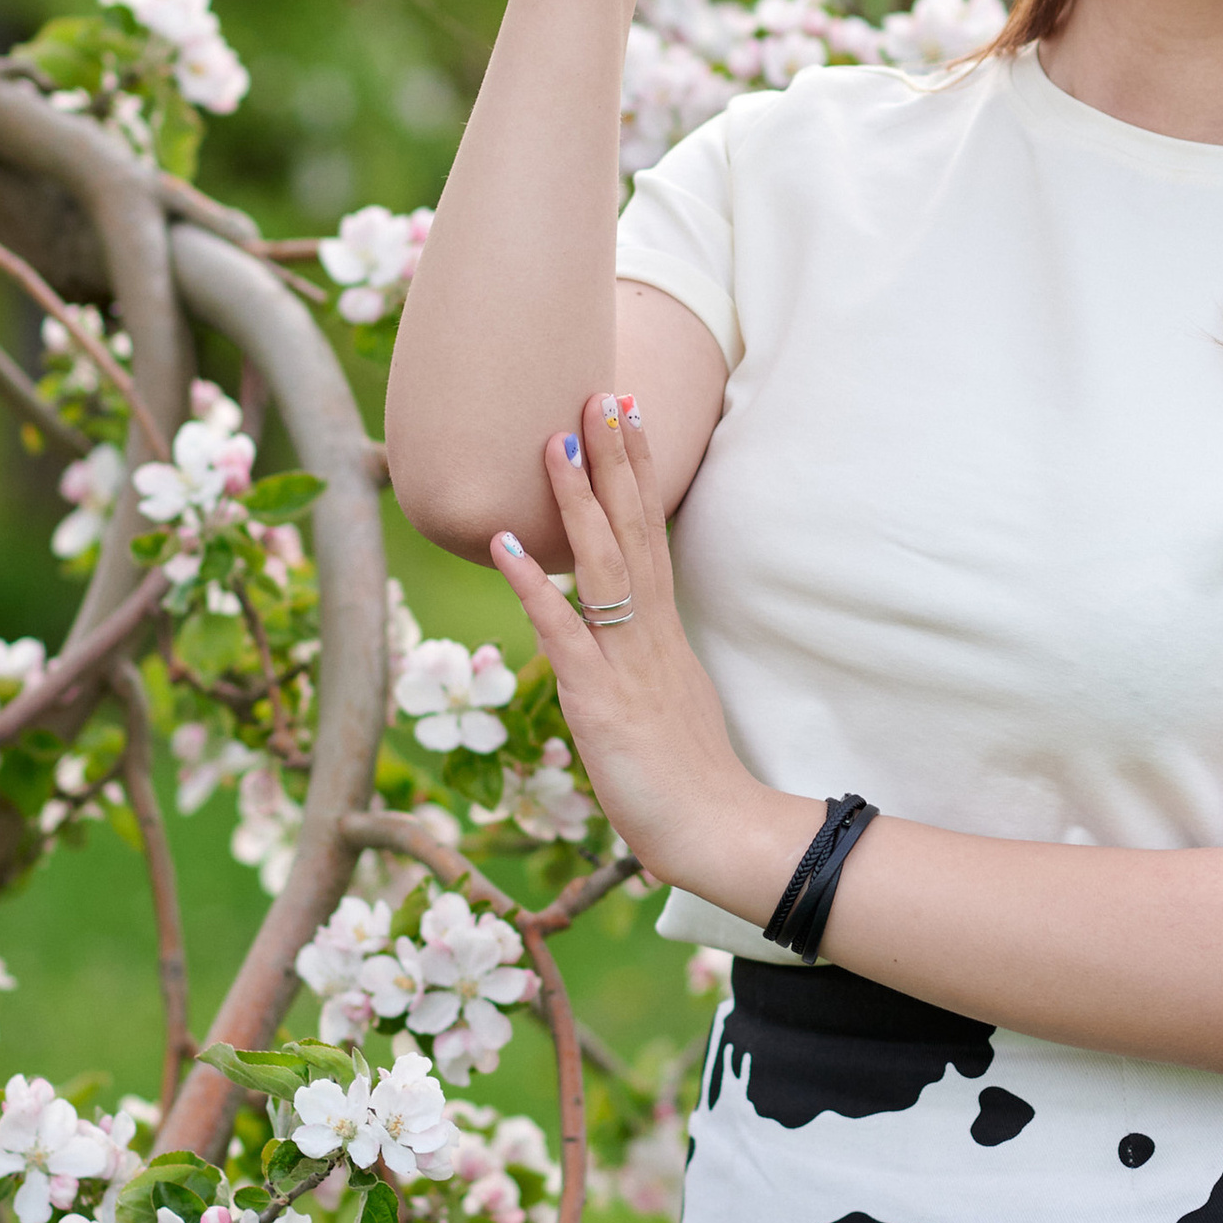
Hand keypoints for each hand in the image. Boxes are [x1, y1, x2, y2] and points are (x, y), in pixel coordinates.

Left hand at [489, 392, 799, 908]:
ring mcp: (626, 662)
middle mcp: (648, 633)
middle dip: (615, 459)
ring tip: (555, 440)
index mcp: (663, 631)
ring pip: (603, 565)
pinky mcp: (600, 701)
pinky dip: (532, 586)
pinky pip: (563, 632)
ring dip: (576, 500)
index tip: (629, 414)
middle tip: (602, 391)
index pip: (651, 533)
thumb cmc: (690, 780)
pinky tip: (505, 546)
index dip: (638, 472)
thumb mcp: (665, 704)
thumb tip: (612, 643)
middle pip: (634, 529)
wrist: (718, 831)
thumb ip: (641, 665)